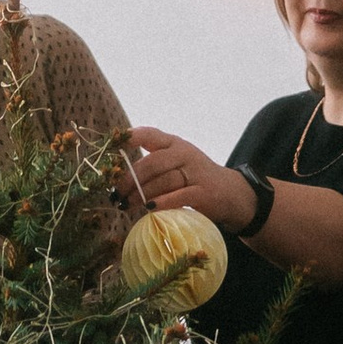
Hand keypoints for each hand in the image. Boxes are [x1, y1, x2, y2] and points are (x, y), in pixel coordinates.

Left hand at [124, 128, 257, 231]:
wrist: (230, 193)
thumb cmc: (193, 178)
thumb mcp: (175, 163)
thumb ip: (153, 164)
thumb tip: (117, 174)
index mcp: (175, 143)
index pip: (150, 134)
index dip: (130, 138)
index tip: (112, 145)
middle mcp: (185, 153)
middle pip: (153, 163)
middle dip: (130, 179)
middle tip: (115, 192)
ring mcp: (196, 172)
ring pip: (163, 181)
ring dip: (141, 194)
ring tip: (125, 204)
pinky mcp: (204, 192)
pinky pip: (179, 196)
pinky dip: (162, 203)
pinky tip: (149, 209)